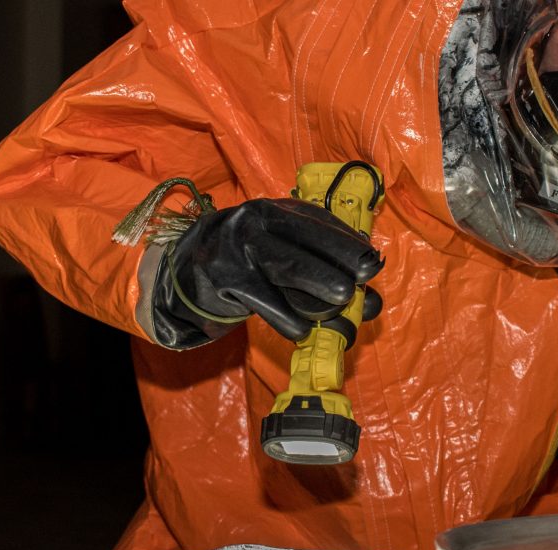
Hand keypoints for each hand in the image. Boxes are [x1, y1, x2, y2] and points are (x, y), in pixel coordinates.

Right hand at [151, 199, 382, 348]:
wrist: (186, 271)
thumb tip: (370, 303)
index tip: (371, 262)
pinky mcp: (224, 279)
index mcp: (273, 210)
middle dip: (335, 259)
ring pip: (284, 268)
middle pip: (302, 240)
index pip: (316, 222)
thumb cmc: (247, 262)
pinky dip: (287, 319)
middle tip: (361, 280)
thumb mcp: (278, 253)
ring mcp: (237, 249)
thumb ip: (321, 270)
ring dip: (316, 287)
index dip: (346, 242)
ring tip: (342, 302)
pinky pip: (263, 301)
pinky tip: (304, 330)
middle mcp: (254, 222)